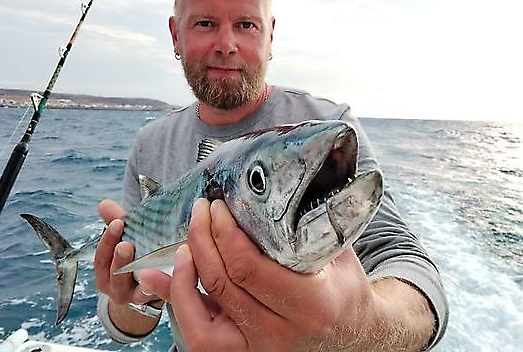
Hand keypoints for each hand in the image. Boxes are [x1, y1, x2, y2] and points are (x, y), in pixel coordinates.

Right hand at [94, 199, 170, 335]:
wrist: (150, 286)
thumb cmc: (136, 255)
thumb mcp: (126, 239)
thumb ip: (116, 223)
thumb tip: (104, 203)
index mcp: (105, 271)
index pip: (102, 257)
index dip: (108, 240)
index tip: (118, 222)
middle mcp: (115, 287)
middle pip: (114, 274)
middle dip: (120, 259)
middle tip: (127, 244)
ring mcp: (132, 297)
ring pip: (130, 287)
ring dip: (137, 273)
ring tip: (144, 263)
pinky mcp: (151, 301)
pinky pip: (152, 296)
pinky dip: (154, 288)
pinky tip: (161, 280)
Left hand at [168, 198, 377, 351]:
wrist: (354, 336)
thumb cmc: (343, 291)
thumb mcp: (337, 253)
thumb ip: (310, 223)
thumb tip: (272, 186)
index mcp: (311, 304)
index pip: (248, 267)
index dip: (223, 232)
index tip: (218, 207)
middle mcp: (282, 334)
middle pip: (223, 284)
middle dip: (202, 239)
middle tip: (201, 212)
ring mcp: (259, 350)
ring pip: (201, 319)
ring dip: (184, 275)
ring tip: (185, 245)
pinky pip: (198, 338)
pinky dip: (179, 304)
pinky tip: (168, 278)